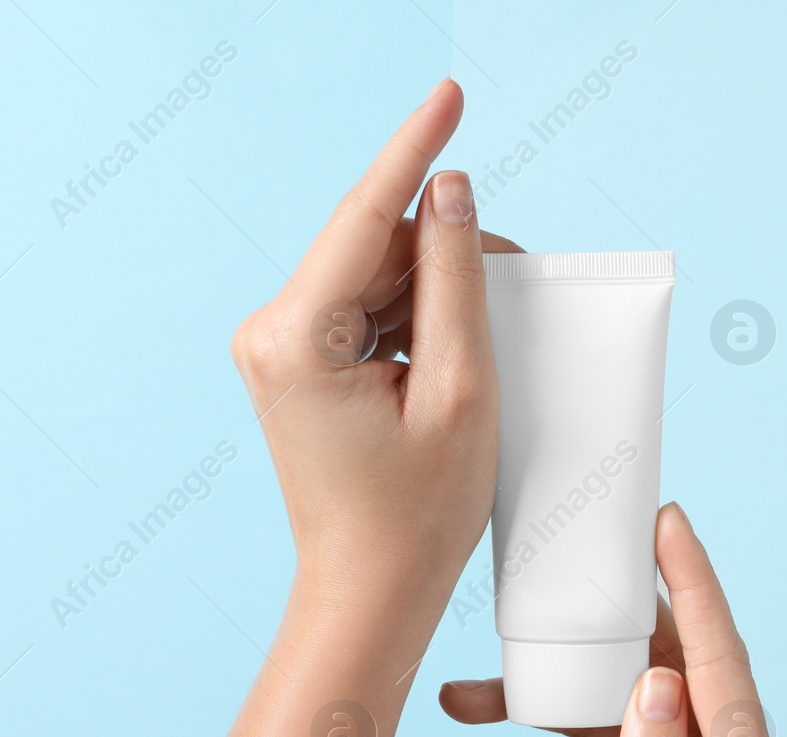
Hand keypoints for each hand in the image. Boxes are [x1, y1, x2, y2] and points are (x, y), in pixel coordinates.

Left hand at [229, 78, 520, 638]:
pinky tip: (452, 351)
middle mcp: (271, 331)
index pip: (364, 215)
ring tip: (481, 347)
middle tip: (515, 276)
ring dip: (436, 289)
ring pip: (375, 276)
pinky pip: (366, 308)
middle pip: (374, 246)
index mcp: (296, 337)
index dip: (416, 150)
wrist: (371, 591)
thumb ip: (457, 282)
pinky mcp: (297, 362)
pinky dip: (416, 316)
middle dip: (448, 250)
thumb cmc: (416, 513)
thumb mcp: (460, 391)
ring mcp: (279, 347)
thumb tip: (452, 194)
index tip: (451, 94)